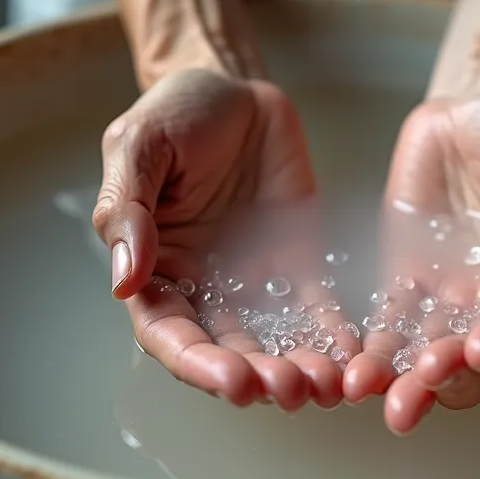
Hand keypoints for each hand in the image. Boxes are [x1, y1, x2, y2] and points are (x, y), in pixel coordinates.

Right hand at [93, 69, 355, 410]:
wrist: (234, 89)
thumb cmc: (174, 115)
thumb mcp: (137, 147)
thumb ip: (126, 210)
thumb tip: (123, 279)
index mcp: (154, 270)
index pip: (169, 335)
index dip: (198, 365)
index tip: (233, 381)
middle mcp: (203, 290)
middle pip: (227, 352)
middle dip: (258, 378)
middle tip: (290, 389)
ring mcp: (253, 283)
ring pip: (275, 343)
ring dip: (300, 370)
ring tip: (329, 384)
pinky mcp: (298, 266)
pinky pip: (317, 311)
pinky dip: (334, 338)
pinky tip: (356, 357)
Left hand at [342, 86, 479, 433]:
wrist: (470, 108)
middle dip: (457, 375)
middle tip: (429, 374)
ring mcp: (454, 299)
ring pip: (435, 357)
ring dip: (409, 381)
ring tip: (378, 389)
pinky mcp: (409, 286)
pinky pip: (392, 328)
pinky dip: (374, 355)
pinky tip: (353, 373)